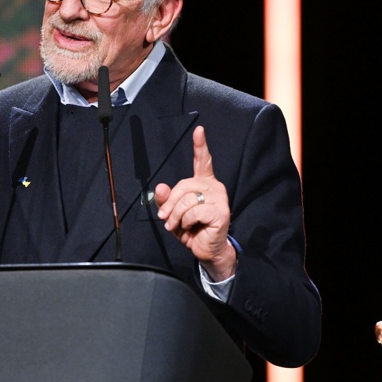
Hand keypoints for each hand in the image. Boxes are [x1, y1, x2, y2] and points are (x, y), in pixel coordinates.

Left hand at [154, 125, 236, 281]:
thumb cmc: (192, 230)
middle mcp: (214, 187)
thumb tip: (160, 187)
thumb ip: (167, 201)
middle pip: (183, 185)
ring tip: (177, 226)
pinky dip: (186, 222)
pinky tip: (190, 228)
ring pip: (187, 199)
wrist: (207, 250)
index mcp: (204, 183)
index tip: (199, 130)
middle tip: (166, 219)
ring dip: (176, 216)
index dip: (200, 145)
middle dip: (170, 204)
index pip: (203, 161)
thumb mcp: (174, 215)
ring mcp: (219, 198)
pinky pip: (194, 211)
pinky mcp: (221, 212)